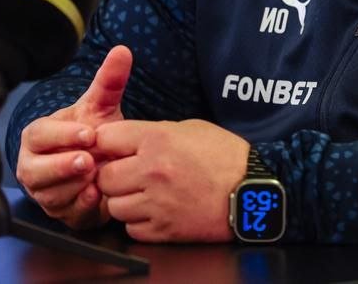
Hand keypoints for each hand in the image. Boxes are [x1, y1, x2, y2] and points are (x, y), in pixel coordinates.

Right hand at [14, 45, 132, 228]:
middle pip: (35, 170)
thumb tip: (122, 50)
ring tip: (95, 177)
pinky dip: (81, 206)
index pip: (40, 135)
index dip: (62, 135)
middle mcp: (34, 166)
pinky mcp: (60, 213)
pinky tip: (97, 197)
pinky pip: (65, 214)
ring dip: (73, 187)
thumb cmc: (92, 132)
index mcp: (39, 137)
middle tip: (87, 161)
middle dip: (61, 167)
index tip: (88, 133)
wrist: (102, 163)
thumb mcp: (101, 107)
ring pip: (50, 195)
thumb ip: (109, 82)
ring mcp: (45, 192)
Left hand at [94, 119, 250, 241]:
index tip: (113, 148)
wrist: (253, 190)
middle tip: (129, 174)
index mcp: (157, 139)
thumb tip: (126, 142)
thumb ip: (154, 132)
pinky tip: (156, 210)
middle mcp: (151, 171)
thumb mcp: (191, 128)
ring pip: (114, 205)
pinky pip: (130, 228)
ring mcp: (156, 203)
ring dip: (125, 200)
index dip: (107, 143)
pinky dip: (139, 221)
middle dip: (113, 175)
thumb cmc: (226, 156)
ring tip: (145, 194)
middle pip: (104, 177)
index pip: (105, 138)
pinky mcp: (162, 230)